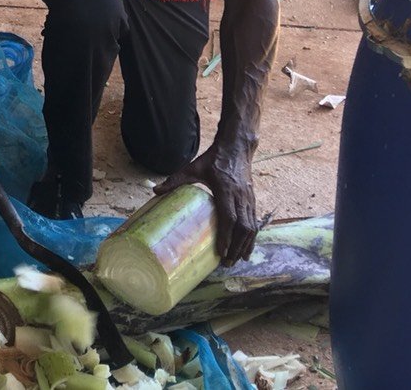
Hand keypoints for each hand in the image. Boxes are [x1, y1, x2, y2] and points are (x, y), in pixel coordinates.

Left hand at [153, 140, 257, 263]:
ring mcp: (248, 198)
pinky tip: (247, 247)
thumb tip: (155, 191)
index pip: (228, 217)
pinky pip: (255, 221)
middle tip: (228, 263)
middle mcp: (240, 196)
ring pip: (251, 226)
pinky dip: (252, 237)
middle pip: (242, 227)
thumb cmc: (213, 159)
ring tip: (238, 260)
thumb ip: (175, 179)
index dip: (226, 236)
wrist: (236, 148)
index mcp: (225, 190)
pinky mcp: (252, 199)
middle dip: (236, 247)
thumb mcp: (193, 167)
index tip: (221, 252)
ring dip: (246, 245)